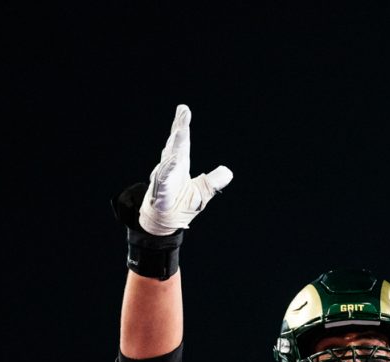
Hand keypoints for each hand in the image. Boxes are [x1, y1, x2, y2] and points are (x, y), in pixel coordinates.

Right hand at [139, 105, 233, 235]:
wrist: (163, 223)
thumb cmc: (180, 205)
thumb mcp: (202, 193)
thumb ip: (213, 182)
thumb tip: (228, 172)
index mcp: (179, 166)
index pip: (181, 143)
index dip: (182, 126)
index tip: (183, 109)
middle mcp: (169, 169)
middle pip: (175, 146)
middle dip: (179, 128)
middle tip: (183, 111)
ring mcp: (163, 181)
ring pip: (169, 161)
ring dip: (174, 146)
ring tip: (179, 132)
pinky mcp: (161, 195)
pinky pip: (164, 183)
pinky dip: (167, 174)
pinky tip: (172, 163)